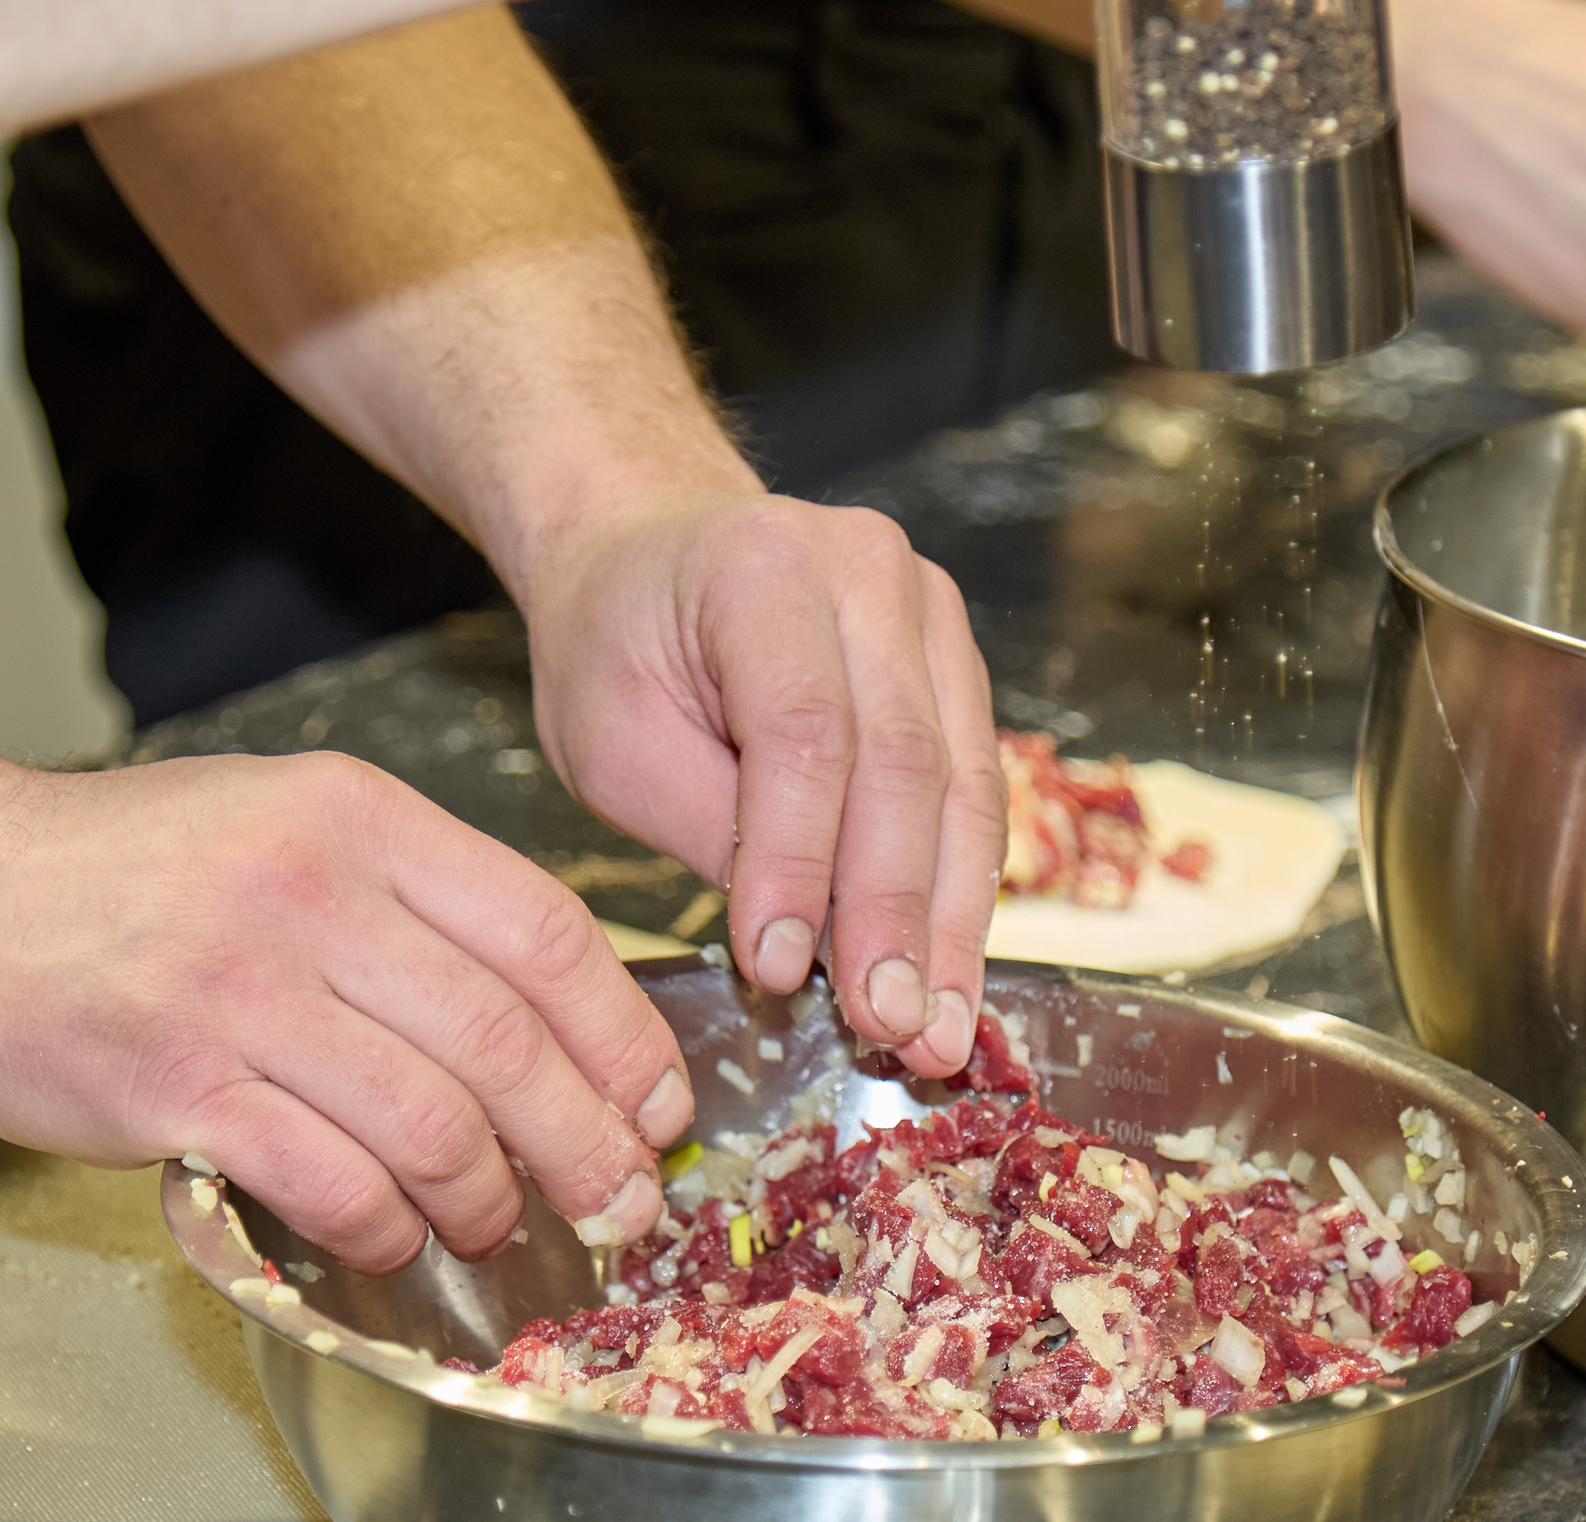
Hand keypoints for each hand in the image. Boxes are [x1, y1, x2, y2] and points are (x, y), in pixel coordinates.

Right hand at [0, 752, 691, 1273]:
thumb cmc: (122, 869)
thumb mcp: (284, 819)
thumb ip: (412, 895)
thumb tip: (545, 1008)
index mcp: (357, 817)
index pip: (544, 928)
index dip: (623, 1033)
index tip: (656, 1100)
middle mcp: (309, 892)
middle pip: (507, 1040)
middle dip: (586, 1142)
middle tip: (616, 1199)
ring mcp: (239, 990)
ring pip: (432, 1123)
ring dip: (487, 1200)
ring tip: (494, 1227)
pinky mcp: (174, 1085)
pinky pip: (331, 1181)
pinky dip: (385, 1229)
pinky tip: (393, 1239)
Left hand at [521, 495, 1007, 1080]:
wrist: (646, 558)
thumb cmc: (614, 648)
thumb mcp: (611, 741)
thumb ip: (708, 831)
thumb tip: (800, 950)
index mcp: (761, 565)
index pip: (804, 731)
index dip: (799, 860)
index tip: (778, 967)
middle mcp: (866, 568)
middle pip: (905, 761)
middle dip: (896, 911)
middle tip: (890, 1025)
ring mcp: (927, 607)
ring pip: (961, 782)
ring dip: (951, 918)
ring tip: (938, 1026)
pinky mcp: (955, 658)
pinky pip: (974, 784)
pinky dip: (960, 884)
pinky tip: (950, 968)